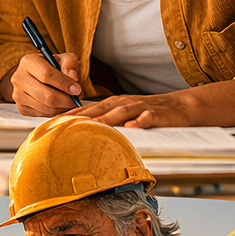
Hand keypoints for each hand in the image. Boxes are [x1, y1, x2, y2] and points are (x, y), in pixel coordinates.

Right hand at [11, 52, 83, 116]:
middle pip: (47, 96)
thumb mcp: (64, 59)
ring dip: (62, 108)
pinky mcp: (21, 108)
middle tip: (75, 100)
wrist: (37, 76)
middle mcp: (19, 78)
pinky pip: (42, 115)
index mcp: (28, 61)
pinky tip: (59, 105)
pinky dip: (55, 113)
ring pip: (46, 108)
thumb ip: (70, 64)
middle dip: (66, 100)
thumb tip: (73, 77)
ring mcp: (18, 95)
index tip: (77, 89)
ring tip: (69, 102)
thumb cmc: (52, 66)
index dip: (64, 84)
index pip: (46, 75)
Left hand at [71, 90, 194, 128]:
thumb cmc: (149, 112)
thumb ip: (106, 121)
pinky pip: (147, 117)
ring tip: (94, 125)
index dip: (72, 115)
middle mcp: (124, 103)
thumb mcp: (125, 114)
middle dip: (83, 116)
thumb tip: (83, 133)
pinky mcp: (157, 114)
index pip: (89, 109)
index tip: (54, 123)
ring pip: (122, 111)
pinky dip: (140, 121)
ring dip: (108, 118)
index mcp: (114, 103)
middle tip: (66, 124)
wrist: (180, 107)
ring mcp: (141, 107)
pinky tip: (133, 126)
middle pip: (101, 108)